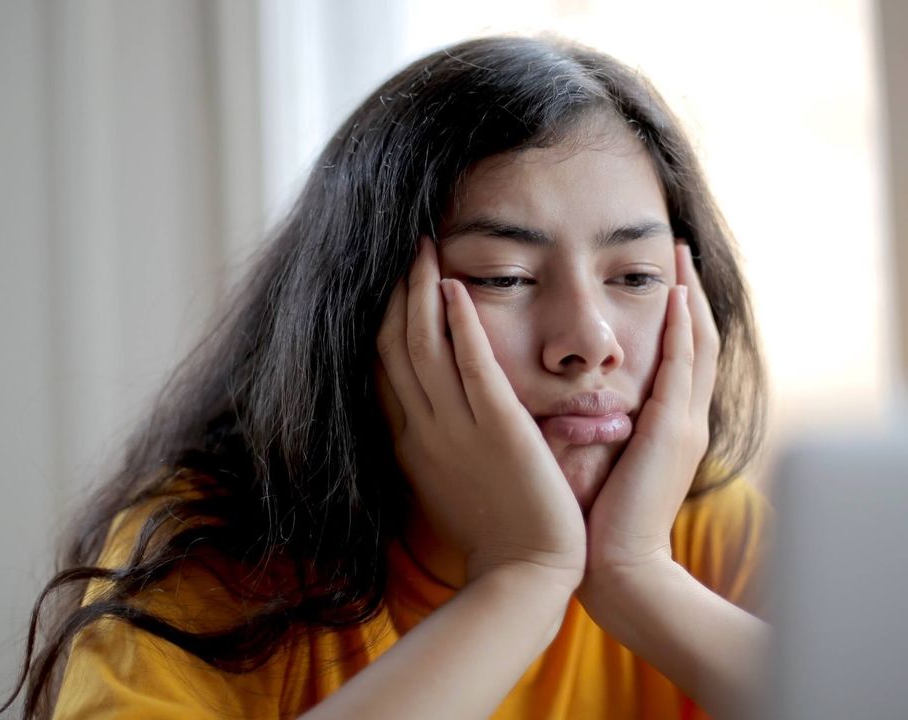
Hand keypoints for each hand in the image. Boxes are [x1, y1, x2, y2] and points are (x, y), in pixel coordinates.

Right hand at [375, 237, 586, 587]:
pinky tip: (455, 285)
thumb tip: (430, 416)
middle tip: (404, 248)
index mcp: (411, 443)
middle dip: (395, 292)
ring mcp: (456, 428)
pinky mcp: (498, 428)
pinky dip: (459, 322)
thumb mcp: (450, 484)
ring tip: (424, 246)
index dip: (381, 320)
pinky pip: (471, 363)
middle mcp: (424, 429)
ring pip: (422, 345)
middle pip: (393, 346)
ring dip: (420, 290)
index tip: (387, 284)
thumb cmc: (498, 534)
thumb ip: (437, 445)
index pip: (384, 369)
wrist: (526, 575)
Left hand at [579, 243, 719, 583]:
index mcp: (667, 428)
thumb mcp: (602, 464)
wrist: (621, 569)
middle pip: (696, 340)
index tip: (663, 280)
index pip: (678, 358)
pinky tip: (676, 293)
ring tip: (680, 256)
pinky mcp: (673, 429)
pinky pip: (683, 364)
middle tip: (678, 250)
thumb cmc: (599, 524)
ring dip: (689, 296)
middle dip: (688, 293)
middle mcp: (684, 419)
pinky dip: (682, 326)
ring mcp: (685, 422)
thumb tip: (565, 404)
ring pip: (696, 343)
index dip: (674, 317)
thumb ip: (595, 428)